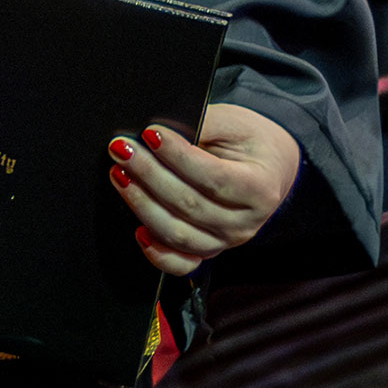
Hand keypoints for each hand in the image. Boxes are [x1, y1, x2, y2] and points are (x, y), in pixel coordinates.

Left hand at [109, 103, 301, 275]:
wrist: (267, 166)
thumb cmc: (247, 141)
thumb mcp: (233, 123)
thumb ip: (202, 125)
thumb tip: (160, 133)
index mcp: (260, 189)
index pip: (212, 177)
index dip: (178, 156)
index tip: (150, 133)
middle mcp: (246, 223)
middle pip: (189, 205)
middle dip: (149, 175)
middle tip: (122, 149)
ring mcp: (226, 241)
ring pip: (178, 233)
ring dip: (142, 204)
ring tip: (120, 174)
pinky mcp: (209, 250)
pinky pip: (181, 264)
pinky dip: (157, 253)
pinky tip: (138, 230)